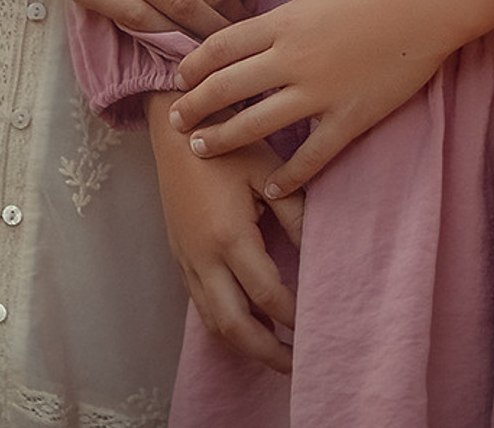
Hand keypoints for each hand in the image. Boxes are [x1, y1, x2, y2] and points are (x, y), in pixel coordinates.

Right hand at [149, 113, 304, 373]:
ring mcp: (188, 261)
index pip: (267, 294)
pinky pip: (201, 305)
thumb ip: (294, 210)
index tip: (318, 325)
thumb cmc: (225, 142)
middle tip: (297, 364)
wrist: (175, 128)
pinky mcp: (179, 257)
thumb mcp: (266, 169)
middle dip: (267, 352)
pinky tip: (245, 324)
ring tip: (275, 353)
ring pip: (214, 322)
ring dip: (244, 344)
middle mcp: (204, 258)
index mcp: (229, 237)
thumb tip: (318, 248)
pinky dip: (224, 324)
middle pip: (235, 326)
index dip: (293, 316)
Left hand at [168, 0, 493, 192]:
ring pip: (255, 123)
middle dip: (195, 106)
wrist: (425, 2)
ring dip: (223, 139)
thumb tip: (256, 37)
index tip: (177, 78)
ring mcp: (319, 91)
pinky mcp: (348, 117)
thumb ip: (285, 20)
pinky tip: (272, 187)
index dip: (192, 65)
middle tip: (176, 121)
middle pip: (226, 87)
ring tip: (203, 149)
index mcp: (283, 21)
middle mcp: (291, 58)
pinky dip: (287, 175)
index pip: (220, 46)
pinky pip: (310, 156)